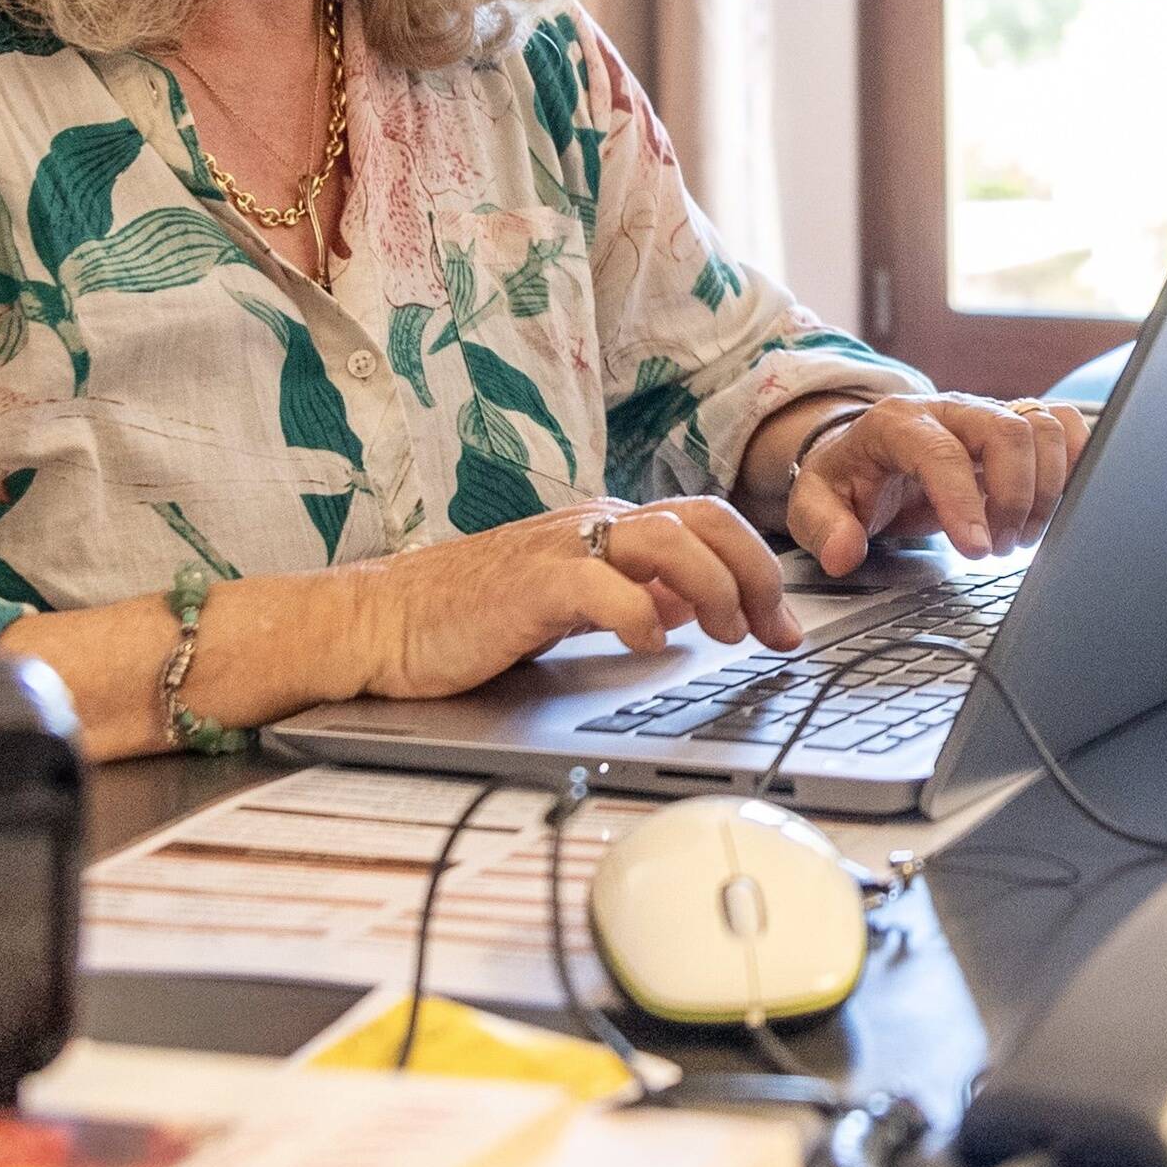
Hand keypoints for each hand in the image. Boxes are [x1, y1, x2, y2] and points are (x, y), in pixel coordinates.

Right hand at [339, 496, 801, 696]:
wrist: (381, 620)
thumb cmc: (467, 615)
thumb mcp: (569, 603)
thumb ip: (630, 595)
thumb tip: (691, 607)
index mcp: (605, 529)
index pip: (707, 525)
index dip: (758, 569)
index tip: (785, 626)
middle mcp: (591, 527)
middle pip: (703, 522)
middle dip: (754, 575)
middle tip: (775, 632)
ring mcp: (560, 551)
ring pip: (666, 542)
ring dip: (712, 588)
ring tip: (724, 635)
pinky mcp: (528, 585)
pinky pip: (601, 587)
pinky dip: (638, 614)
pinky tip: (651, 644)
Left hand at [784, 394, 1091, 574]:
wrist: (866, 456)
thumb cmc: (848, 481)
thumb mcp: (814, 505)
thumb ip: (823, 528)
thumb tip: (843, 553)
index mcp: (897, 425)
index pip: (941, 453)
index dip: (964, 502)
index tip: (979, 551)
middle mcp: (949, 410)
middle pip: (1006, 431)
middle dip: (1015, 498)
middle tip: (1001, 547)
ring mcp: (986, 414)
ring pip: (1041, 426)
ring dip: (1046, 488)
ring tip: (1022, 534)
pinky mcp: (1014, 425)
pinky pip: (1061, 423)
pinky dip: (1074, 458)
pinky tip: (1057, 499)